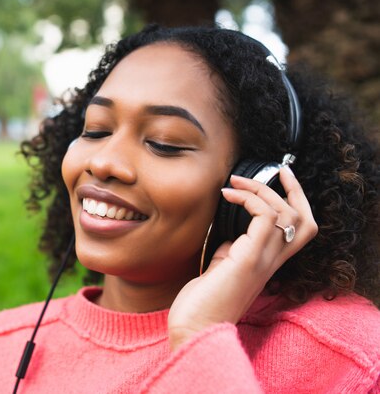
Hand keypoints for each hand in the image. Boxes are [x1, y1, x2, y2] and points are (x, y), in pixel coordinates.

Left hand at [167, 166, 317, 349]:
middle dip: (291, 189)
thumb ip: (231, 251)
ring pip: (286, 214)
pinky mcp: (248, 259)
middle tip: (272, 170)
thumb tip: (229, 236)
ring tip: (235, 182)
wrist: (195, 327)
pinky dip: (249, 199)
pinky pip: (264, 218)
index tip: (279, 178)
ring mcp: (262, 260)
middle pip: (304, 219)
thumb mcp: (220, 270)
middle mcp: (271, 261)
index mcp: (266, 262)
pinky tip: (228, 196)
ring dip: (261, 189)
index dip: (295, 200)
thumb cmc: (203, 302)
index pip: (298, 229)